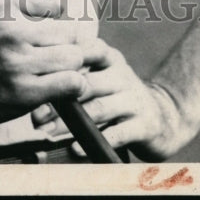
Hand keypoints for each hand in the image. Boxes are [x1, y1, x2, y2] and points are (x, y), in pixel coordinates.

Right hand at [0, 0, 88, 126]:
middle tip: (48, 53)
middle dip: (63, 43)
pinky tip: (60, 86)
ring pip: (73, 57)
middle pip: (67, 32)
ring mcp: (15, 62)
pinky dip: (73, 86)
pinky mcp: (22, 92)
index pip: (54, 5)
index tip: (40, 30)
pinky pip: (71, 83)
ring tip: (53, 69)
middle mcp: (7, 29)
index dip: (51, 20)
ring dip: (68, 66)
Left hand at [31, 38, 187, 159]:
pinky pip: (116, 133)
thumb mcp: (104, 75)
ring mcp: (134, 99)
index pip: (83, 51)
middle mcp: (122, 75)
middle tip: (35, 116)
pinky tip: (76, 149)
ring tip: (49, 134)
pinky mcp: (144, 125)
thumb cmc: (120, 95)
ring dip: (71, 124)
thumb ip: (76, 72)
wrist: (165, 118)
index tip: (34, 78)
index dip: (59, 64)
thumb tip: (34, 76)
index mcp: (109, 58)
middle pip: (86, 84)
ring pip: (98, 109)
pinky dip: (95, 141)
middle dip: (58, 100)